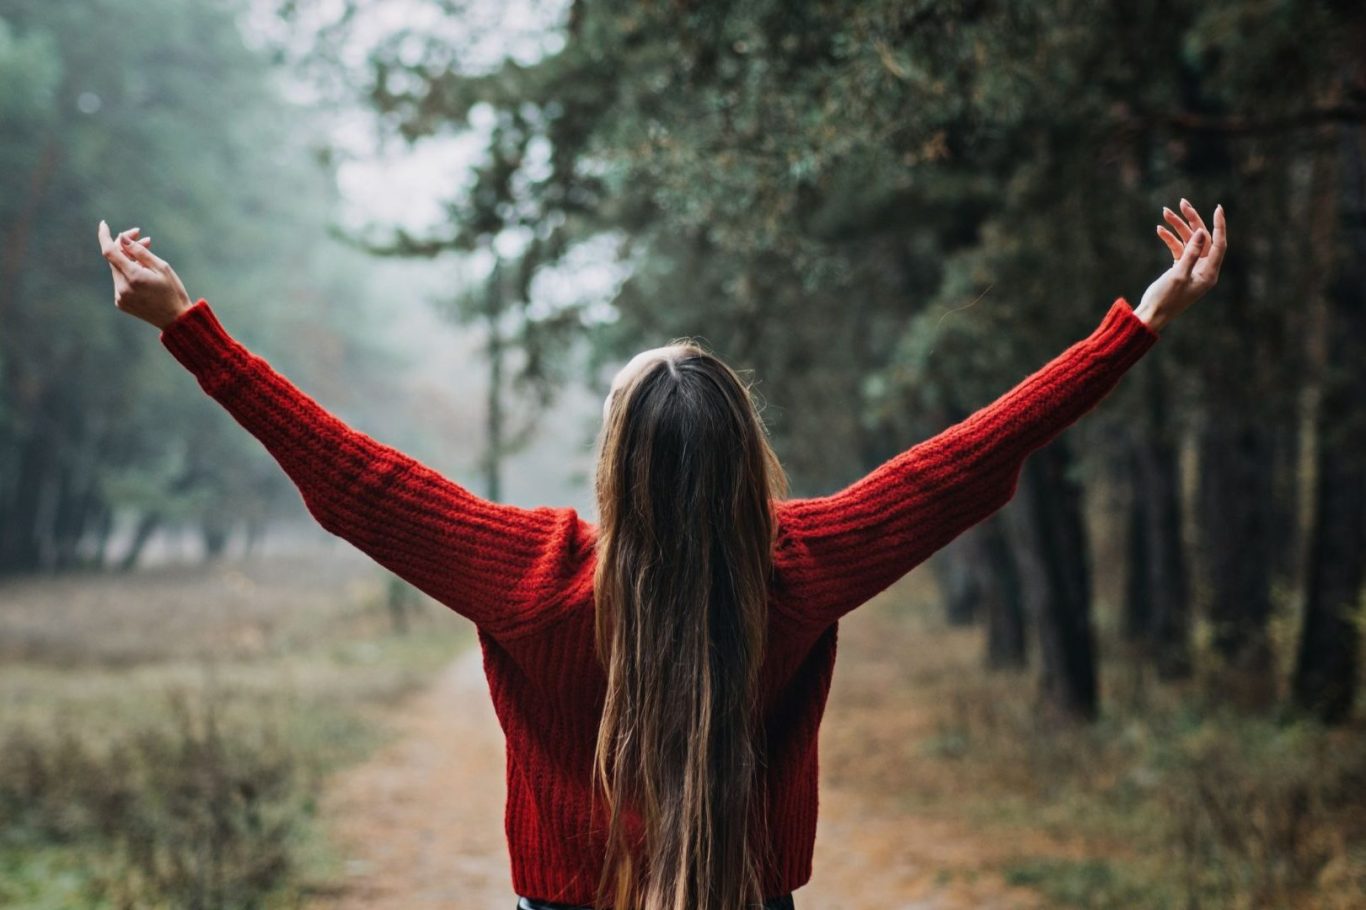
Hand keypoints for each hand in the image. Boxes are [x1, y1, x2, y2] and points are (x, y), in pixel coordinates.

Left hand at [97, 220, 193, 328]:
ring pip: (117, 270)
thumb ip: (140, 252)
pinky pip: (120, 281)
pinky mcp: (120, 302)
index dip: (105, 236)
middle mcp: (122, 287)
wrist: (176, 320)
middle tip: (144, 238)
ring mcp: (120, 296)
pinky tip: (144, 273)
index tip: (104, 224)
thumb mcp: (162, 267)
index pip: (110, 251)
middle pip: (114, 259)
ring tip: (148, 255)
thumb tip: (123, 238)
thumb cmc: (173, 292)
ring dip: (128, 260)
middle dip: (125, 246)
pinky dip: (128, 273)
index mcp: (133, 277)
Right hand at [1134, 199, 1226, 331]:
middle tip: (1182, 203)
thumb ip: (1191, 253)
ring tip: (1165, 213)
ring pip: (1188, 241)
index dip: (1218, 225)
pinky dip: (1169, 239)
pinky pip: (1178, 249)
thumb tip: (1202, 232)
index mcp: (1209, 273)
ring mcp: (1191, 268)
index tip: (1217, 208)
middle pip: (1202, 238)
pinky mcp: (1179, 269)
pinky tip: (1159, 230)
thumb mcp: (1178, 275)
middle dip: (1192, 220)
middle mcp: (1203, 269)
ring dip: (1177, 227)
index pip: (1219, 243)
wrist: (1151, 315)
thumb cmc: (1165, 299)